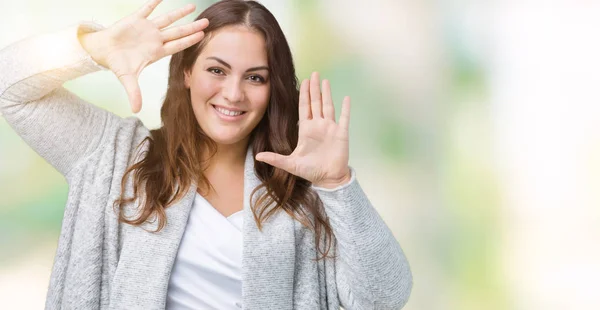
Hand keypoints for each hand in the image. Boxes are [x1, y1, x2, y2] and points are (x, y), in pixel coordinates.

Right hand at [79, 0, 208, 112]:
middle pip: (177, 32)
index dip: (190, 41)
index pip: (177, 45)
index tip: (203, 36)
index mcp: (156, 51)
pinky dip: (154, 2)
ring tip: (193, 7)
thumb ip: (134, 93)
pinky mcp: (135, 19)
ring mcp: (146, 28)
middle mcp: (155, 39)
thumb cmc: (118, 63)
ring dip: (179, 13)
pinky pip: (147, 8)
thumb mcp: (127, 79)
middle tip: (207, 22)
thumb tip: (136, 111)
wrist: (102, 50)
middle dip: (192, 27)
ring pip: (166, 19)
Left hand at [256, 72, 351, 188]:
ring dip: (327, 94)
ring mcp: (330, 128)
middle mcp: (318, 126)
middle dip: (314, 89)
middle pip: (316, 103)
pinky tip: (346, 98)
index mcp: (306, 130)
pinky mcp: (341, 133)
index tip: (303, 81)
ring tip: (325, 80)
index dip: (303, 94)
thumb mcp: (290, 164)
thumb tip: (257, 157)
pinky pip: (344, 118)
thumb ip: (275, 158)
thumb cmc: (310, 171)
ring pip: (328, 106)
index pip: (304, 108)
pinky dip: (345, 108)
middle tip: (314, 74)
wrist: (328, 179)